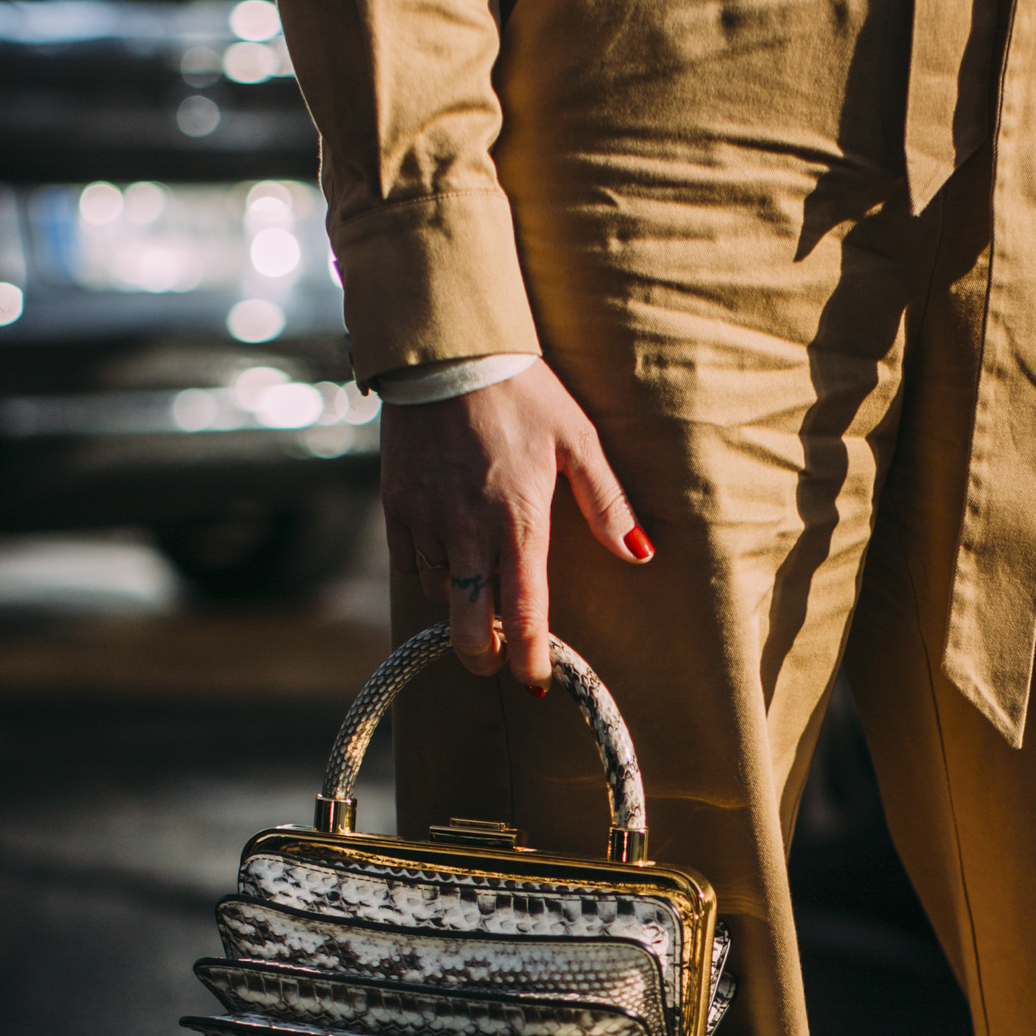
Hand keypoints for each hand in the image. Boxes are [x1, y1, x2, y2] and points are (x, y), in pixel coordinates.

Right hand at [379, 359, 650, 686]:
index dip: (530, 660)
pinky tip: (454, 557)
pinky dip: (434, 573)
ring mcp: (427, 522)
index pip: (524, 616)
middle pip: (470, 629)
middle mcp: (469, 532)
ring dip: (463, 606)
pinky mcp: (396, 507)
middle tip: (500, 656)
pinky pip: (413, 564)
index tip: (536, 683)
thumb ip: (608, 503)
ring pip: (441, 597)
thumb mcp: (578, 440)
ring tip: (482, 587)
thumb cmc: (522, 392)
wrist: (445, 352)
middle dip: (486, 655)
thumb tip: (639, 553)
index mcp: (519, 523)